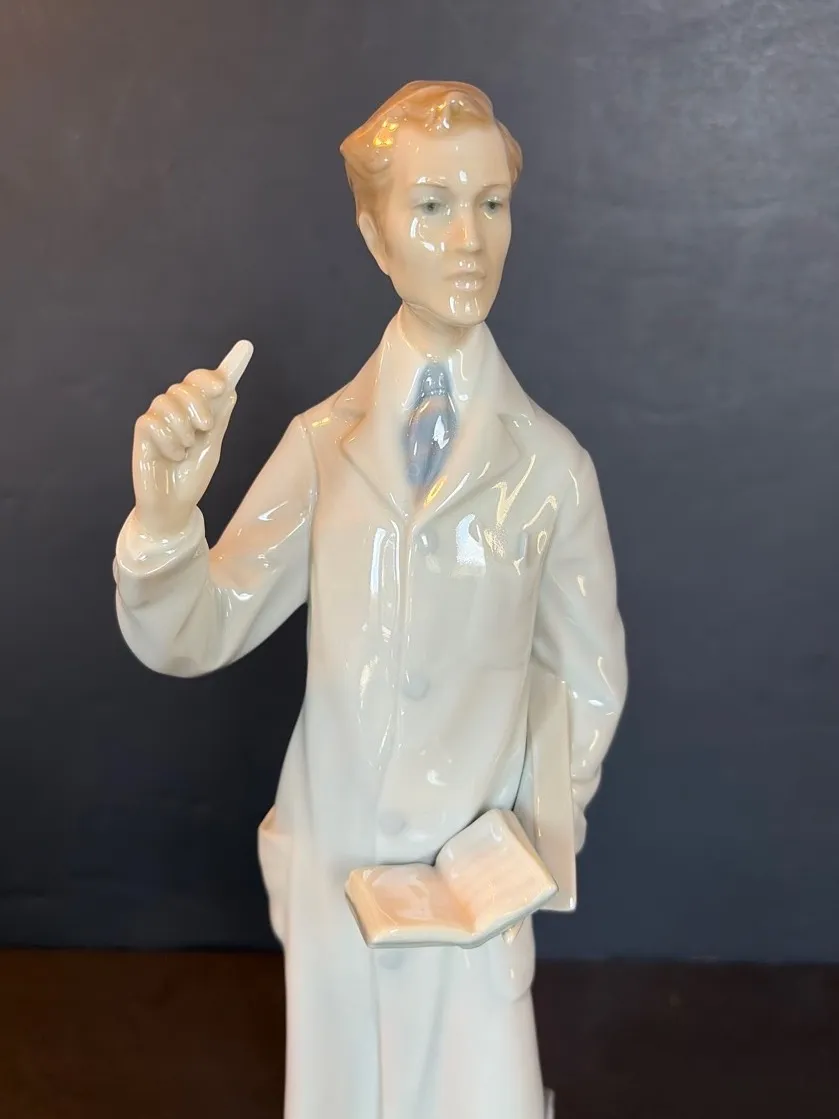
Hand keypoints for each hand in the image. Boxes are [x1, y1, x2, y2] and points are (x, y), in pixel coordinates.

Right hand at [131, 340, 253, 537]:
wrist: (174, 508)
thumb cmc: (192, 478)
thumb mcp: (212, 448)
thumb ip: (219, 420)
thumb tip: (231, 390)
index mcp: (197, 413)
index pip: (206, 382)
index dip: (227, 365)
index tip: (245, 348)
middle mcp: (176, 413)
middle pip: (184, 386)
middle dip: (199, 401)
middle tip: (206, 426)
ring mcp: (158, 422)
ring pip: (166, 400)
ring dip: (182, 425)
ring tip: (186, 448)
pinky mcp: (142, 434)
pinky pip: (152, 421)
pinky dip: (168, 439)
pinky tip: (173, 455)